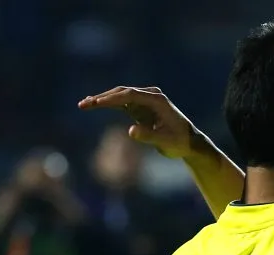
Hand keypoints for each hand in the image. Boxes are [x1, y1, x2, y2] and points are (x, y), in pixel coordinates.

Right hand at [78, 86, 200, 158]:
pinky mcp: (141, 107)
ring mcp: (145, 100)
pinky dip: (109, 104)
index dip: (112, 98)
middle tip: (84, 104)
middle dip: (102, 98)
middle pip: (122, 92)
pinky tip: (94, 103)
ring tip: (84, 104)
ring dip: (103, 100)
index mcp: (157, 100)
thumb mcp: (165, 141)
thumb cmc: (179, 142)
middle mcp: (150, 96)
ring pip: (120, 96)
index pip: (130, 95)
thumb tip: (130, 131)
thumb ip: (148, 135)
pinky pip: (122, 103)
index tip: (96, 102)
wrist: (189, 142)